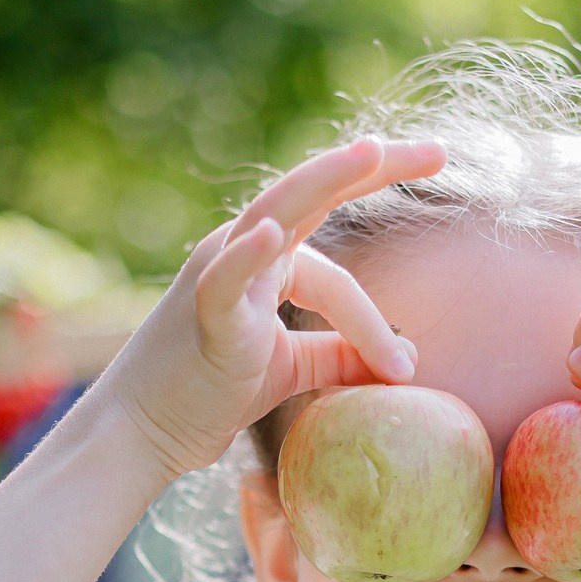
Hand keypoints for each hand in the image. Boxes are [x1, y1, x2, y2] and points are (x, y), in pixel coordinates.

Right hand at [98, 137, 444, 480]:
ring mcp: (218, 274)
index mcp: (264, 263)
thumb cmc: (208, 393)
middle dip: (372, 167)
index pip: (335, 267)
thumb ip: (340, 354)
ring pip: (276, 214)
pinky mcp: (202, 313)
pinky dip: (247, 253)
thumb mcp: (288, 369)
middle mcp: (241, 251)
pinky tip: (272, 233)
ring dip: (323, 179)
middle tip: (439, 149)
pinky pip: (224, 276)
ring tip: (371, 152)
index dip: (377, 311)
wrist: (141, 432)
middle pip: (312, 195)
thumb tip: (406, 361)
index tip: (414, 357)